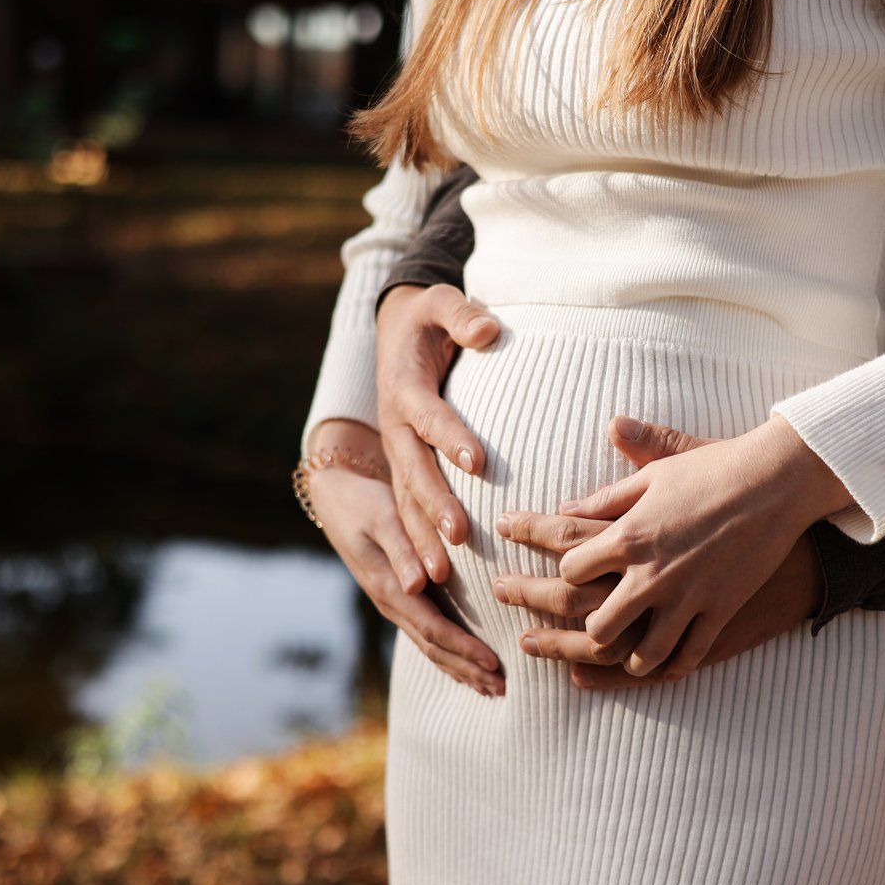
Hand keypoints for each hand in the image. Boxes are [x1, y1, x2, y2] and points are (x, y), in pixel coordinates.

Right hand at [307, 418, 504, 695]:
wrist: (333, 496)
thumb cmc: (363, 501)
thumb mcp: (382, 517)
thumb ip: (401, 549)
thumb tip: (416, 587)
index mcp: (389, 587)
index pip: (433, 628)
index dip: (463, 648)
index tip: (493, 663)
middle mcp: (392, 602)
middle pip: (434, 647)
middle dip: (467, 668)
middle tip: (502, 688)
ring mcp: (394, 602)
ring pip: (430, 645)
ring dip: (460, 667)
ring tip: (491, 686)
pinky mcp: (399, 595)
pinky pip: (427, 632)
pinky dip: (449, 652)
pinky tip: (466, 663)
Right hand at [375, 283, 499, 584]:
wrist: (397, 331)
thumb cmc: (428, 318)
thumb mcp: (439, 302)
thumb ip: (462, 313)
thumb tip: (488, 330)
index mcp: (404, 387)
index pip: (429, 415)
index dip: (451, 437)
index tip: (479, 461)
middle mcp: (395, 426)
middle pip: (412, 471)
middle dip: (433, 506)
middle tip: (459, 535)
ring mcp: (397, 453)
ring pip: (405, 501)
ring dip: (421, 538)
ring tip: (441, 575)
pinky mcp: (405, 470)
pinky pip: (409, 512)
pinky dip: (421, 545)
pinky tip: (441, 581)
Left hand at [557, 414, 851, 677]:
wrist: (777, 481)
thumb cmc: (713, 468)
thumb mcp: (654, 475)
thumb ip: (607, 495)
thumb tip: (566, 505)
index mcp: (628, 536)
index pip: (571, 572)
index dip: (568, 574)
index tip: (576, 573)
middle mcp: (652, 574)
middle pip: (600, 625)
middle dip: (590, 630)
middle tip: (595, 626)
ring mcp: (688, 597)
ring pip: (645, 653)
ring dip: (632, 660)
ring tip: (631, 657)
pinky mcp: (721, 609)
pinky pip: (691, 654)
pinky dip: (676, 666)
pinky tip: (668, 666)